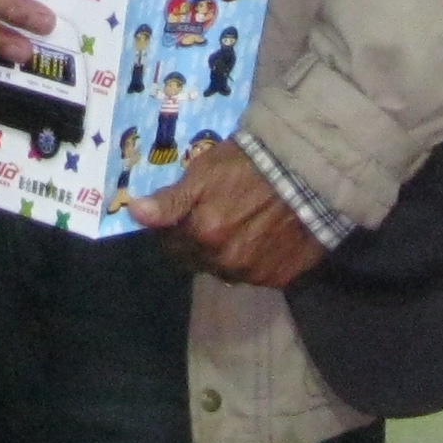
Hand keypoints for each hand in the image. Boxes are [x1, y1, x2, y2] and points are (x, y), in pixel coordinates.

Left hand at [125, 140, 325, 289]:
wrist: (308, 172)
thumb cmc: (249, 163)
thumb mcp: (204, 172)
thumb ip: (170, 200)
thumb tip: (133, 212)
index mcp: (202, 235)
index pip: (170, 243)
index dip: (172, 227)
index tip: (180, 213)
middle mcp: (225, 261)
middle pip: (197, 259)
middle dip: (196, 241)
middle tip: (211, 216)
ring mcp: (254, 273)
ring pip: (225, 269)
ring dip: (224, 253)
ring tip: (239, 225)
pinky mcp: (280, 278)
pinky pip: (255, 274)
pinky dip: (253, 259)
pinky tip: (262, 236)